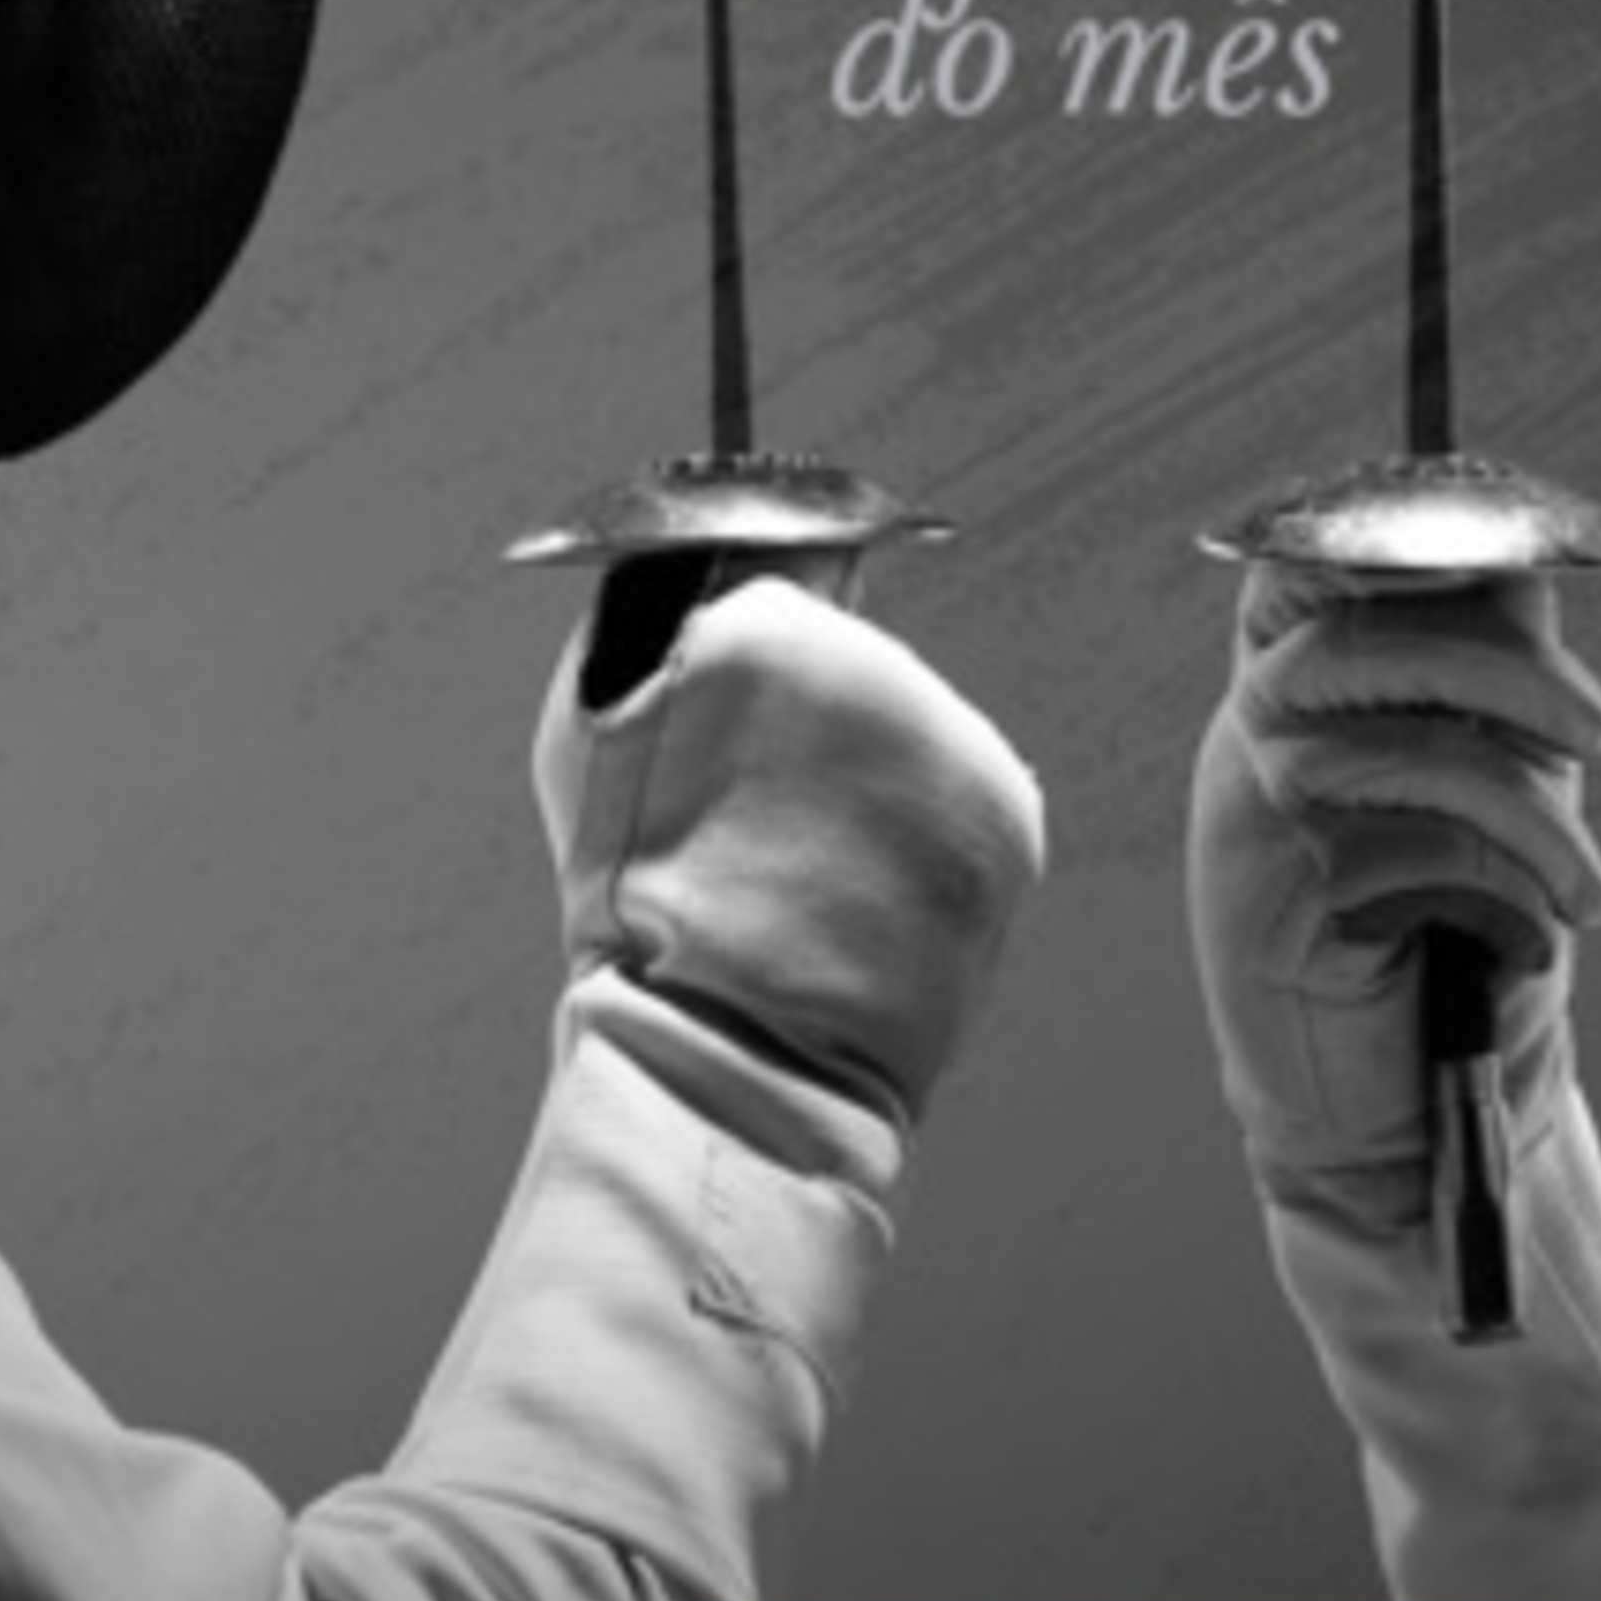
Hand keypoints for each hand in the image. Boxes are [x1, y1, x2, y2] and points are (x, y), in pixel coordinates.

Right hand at [535, 569, 1043, 1125]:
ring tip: (807, 864)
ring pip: (910, 729)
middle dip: (813, 718)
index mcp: (768, 628)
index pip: (781, 575)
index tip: (731, 709)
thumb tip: (708, 551)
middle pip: (853, 656)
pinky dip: (924, 834)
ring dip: (871, 777)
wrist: (735, 1049)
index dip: (752, 652)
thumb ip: (653, 618)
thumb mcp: (588, 729)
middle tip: (754, 809)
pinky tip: (864, 889)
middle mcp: (880, 666)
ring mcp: (955, 739)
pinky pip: (963, 794)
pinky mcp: (1011, 812)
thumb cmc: (635, 897)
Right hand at [1188, 561, 1600, 1231]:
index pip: (1311, 555)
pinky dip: (1498, 902)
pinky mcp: (1268, 904)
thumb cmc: (1457, 924)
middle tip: (1597, 734)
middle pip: (1363, 627)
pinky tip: (1510, 946)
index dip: (1396, 525)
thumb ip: (1491, 659)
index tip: (1502, 534)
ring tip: (1586, 893)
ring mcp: (1248, 811)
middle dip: (1504, 669)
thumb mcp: (1493, 769)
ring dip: (1531, 820)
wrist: (1408, 1115)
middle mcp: (1253, 726)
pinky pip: (1414, 856)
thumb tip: (1524, 553)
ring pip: (1404, 746)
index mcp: (1296, 672)